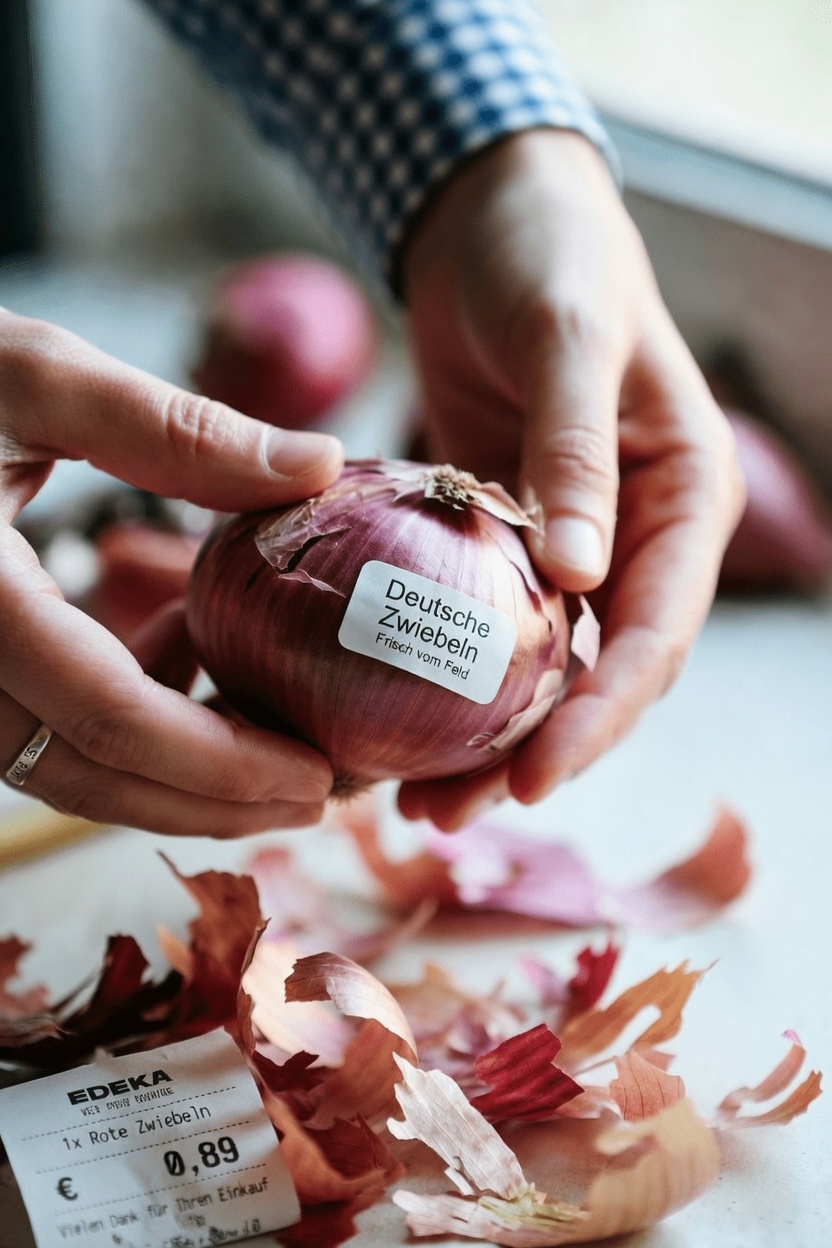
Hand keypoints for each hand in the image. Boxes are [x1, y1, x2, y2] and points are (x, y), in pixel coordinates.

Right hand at [0, 310, 342, 835]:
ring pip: (63, 767)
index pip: (110, 716)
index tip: (316, 773)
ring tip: (275, 746)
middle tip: (318, 794)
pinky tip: (189, 651)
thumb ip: (174, 430)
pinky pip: (40, 728)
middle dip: (212, 799)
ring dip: (173, 774)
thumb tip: (319, 464)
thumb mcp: (36, 377)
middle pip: (90, 773)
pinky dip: (126, 719)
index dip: (224, 763)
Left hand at [396, 129, 744, 829]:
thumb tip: (583, 576)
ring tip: (414, 799)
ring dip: (483, 734)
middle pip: (598, 674)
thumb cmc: (551, 260)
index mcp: (686, 500)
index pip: (657, 635)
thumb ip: (575, 453)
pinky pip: (478, 621)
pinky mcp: (504, 534)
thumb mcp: (569, 343)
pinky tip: (388, 711)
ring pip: (537, 665)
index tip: (532, 778)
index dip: (600, 716)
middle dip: (534, 751)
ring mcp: (570, 542)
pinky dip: (443, 672)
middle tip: (448, 812)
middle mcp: (637, 536)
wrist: (492, 220)